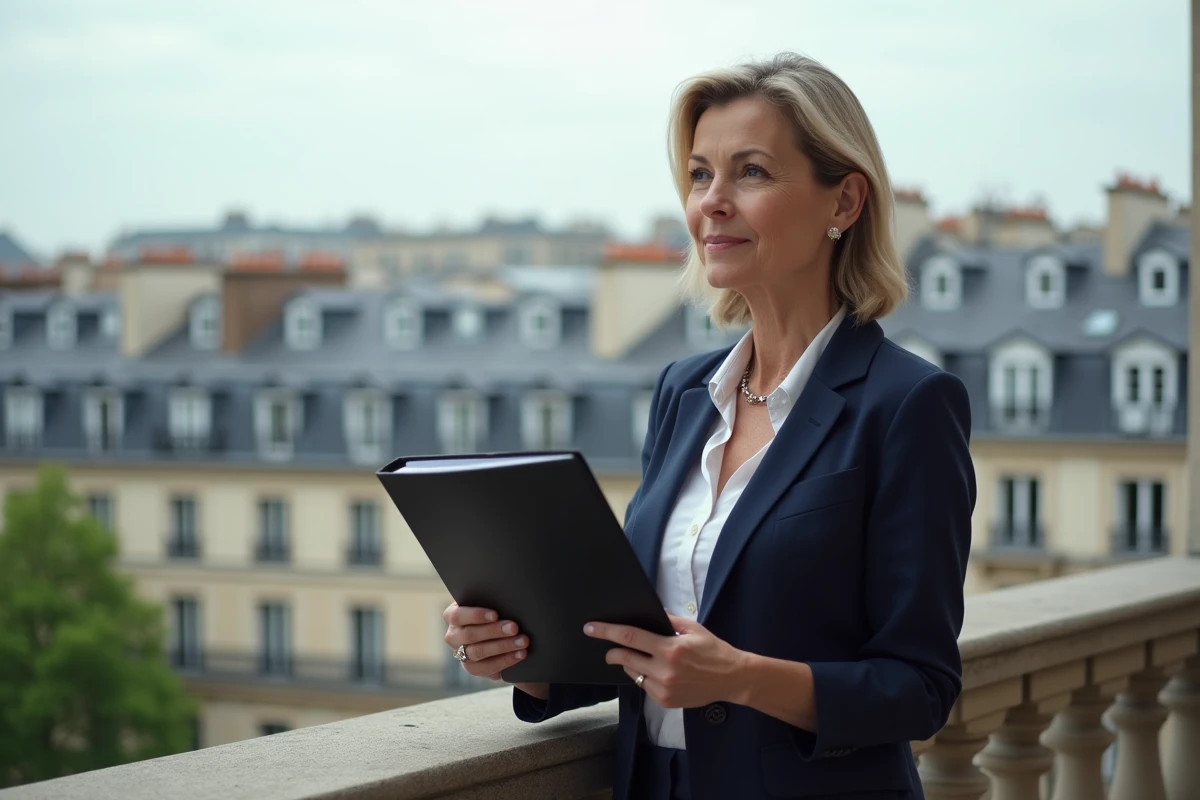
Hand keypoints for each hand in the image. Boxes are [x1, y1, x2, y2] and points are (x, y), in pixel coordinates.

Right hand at [442, 602, 531, 682]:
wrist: (493, 629)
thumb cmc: (491, 609)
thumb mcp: (487, 603)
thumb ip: (491, 602)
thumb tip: (508, 602)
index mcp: (452, 616)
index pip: (457, 616)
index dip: (475, 615)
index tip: (495, 615)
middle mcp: (453, 636)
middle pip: (470, 635)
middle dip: (494, 631)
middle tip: (514, 628)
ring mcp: (460, 654)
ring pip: (478, 652)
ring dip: (503, 646)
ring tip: (522, 641)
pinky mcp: (473, 668)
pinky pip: (486, 668)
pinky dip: (505, 661)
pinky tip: (520, 654)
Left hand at [583, 613, 748, 708]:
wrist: (732, 678)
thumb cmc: (713, 650)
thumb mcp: (693, 628)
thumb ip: (668, 620)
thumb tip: (649, 612)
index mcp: (671, 648)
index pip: (630, 637)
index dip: (607, 632)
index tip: (591, 628)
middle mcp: (665, 670)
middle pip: (625, 659)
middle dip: (612, 652)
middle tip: (609, 649)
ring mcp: (664, 688)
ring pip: (633, 674)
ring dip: (630, 665)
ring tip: (640, 658)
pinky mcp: (665, 701)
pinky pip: (645, 687)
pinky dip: (644, 677)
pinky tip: (655, 672)